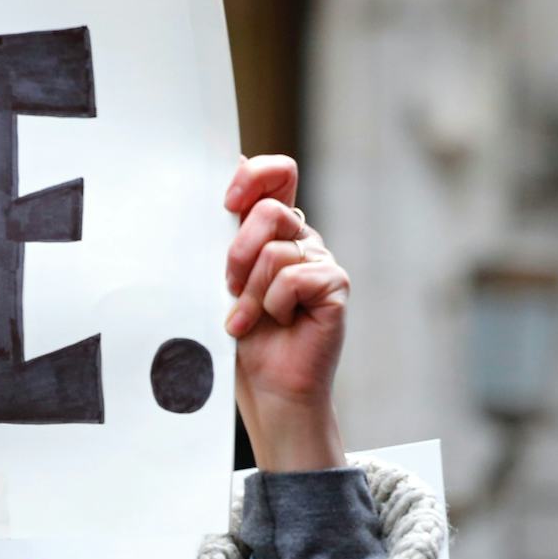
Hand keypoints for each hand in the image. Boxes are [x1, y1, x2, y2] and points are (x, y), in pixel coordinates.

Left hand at [223, 156, 346, 472]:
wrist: (266, 390)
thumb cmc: (241, 340)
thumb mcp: (223, 279)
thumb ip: (227, 231)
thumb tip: (232, 168)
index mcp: (274, 230)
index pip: (277, 174)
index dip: (254, 176)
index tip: (227, 202)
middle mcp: (301, 240)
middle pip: (270, 211)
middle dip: (236, 252)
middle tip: (229, 288)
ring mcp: (321, 262)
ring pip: (275, 250)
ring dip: (249, 292)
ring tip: (247, 319)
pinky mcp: (334, 285)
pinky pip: (293, 277)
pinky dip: (273, 304)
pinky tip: (276, 324)